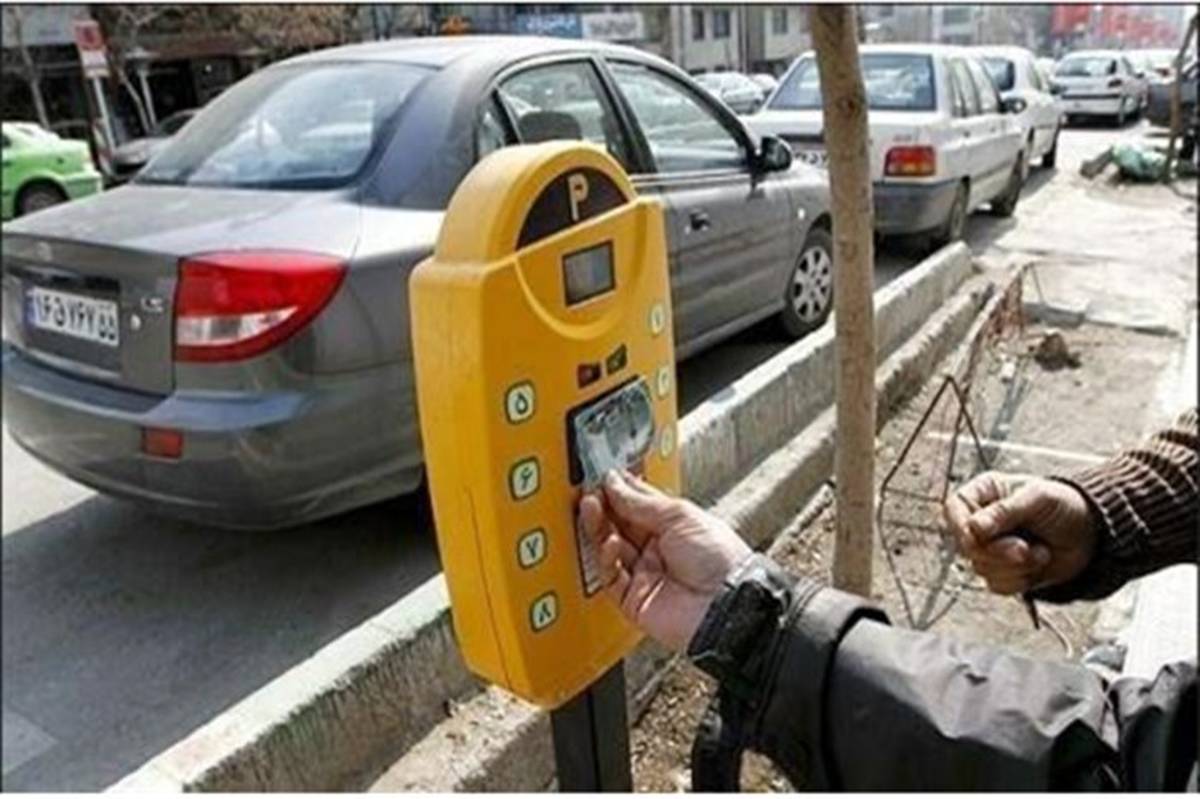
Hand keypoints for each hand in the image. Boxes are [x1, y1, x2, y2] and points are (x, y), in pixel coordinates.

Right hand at [577, 470, 751, 651]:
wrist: (727, 604)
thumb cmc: (720, 559)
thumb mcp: (679, 515)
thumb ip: (641, 502)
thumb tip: (614, 482)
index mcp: (672, 525)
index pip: (636, 502)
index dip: (617, 488)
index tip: (600, 475)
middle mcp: (656, 548)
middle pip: (618, 524)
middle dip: (603, 506)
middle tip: (589, 490)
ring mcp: (644, 573)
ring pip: (608, 548)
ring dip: (598, 527)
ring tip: (592, 507)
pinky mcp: (633, 599)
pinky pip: (610, 576)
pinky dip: (606, 558)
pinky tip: (610, 542)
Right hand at [944, 471, 1096, 594]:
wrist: (1092, 534)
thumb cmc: (1065, 506)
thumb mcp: (1037, 498)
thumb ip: (1004, 512)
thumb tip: (974, 528)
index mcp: (983, 494)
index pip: (954, 509)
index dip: (961, 526)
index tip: (978, 536)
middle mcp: (981, 522)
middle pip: (966, 545)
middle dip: (998, 551)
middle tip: (1025, 548)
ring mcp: (990, 548)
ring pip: (980, 568)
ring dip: (1015, 566)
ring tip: (1041, 552)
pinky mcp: (1003, 572)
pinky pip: (996, 585)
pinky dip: (1020, 580)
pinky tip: (1037, 565)